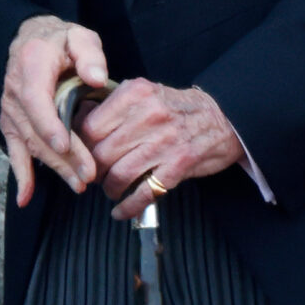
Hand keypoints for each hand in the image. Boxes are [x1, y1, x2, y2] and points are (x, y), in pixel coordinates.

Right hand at [0, 15, 110, 205]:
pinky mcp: (11, 123)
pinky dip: (19, 174)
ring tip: (78, 185)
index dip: (48, 124)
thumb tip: (96, 78)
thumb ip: (89, 53)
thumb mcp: (79, 36)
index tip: (65, 145)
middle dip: (62, 156)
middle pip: (35, 129)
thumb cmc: (60, 41)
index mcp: (31, 66)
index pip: (35, 99)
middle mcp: (14, 90)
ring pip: (30, 143)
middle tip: (88, 176)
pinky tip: (25, 198)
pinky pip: (14, 150)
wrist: (31, 40)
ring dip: (52, 167)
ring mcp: (10, 109)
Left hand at [81, 79, 246, 218]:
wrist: (225, 117)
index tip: (79, 155)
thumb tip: (79, 122)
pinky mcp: (179, 165)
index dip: (80, 146)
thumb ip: (114, 105)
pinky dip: (129, 206)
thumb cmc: (176, 107)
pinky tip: (121, 212)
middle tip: (93, 176)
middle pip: (101, 153)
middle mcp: (148, 116)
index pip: (90, 126)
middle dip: (92, 170)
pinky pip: (146, 192)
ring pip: (119, 174)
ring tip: (110, 190)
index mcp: (135, 94)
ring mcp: (165, 142)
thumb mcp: (145, 93)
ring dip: (109, 189)